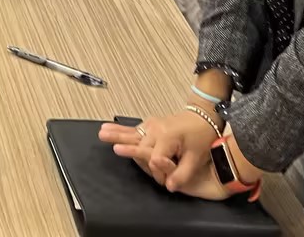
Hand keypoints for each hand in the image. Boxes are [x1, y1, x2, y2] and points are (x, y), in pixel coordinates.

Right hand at [99, 110, 220, 194]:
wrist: (202, 116)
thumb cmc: (200, 135)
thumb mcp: (195, 157)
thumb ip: (182, 174)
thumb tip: (169, 186)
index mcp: (167, 137)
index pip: (154, 160)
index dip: (160, 173)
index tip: (167, 179)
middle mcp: (156, 129)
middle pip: (140, 148)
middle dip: (138, 157)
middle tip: (129, 160)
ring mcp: (151, 125)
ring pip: (131, 134)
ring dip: (116, 135)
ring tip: (101, 133)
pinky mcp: (149, 124)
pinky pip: (133, 129)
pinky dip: (120, 130)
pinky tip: (107, 128)